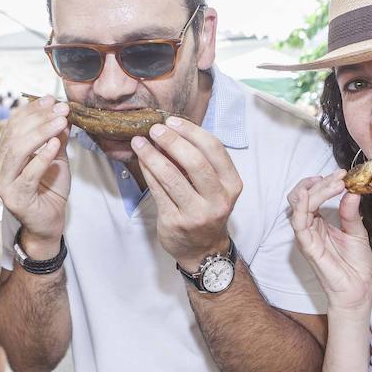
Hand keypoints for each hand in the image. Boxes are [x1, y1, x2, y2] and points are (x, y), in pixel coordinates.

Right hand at [0, 96, 69, 257]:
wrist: (49, 222)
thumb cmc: (50, 189)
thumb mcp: (56, 157)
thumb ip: (56, 137)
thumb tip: (62, 113)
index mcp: (3, 153)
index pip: (13, 125)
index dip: (32, 110)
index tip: (51, 99)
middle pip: (14, 134)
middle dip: (39, 118)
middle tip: (61, 109)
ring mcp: (3, 183)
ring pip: (18, 150)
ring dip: (41, 133)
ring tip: (61, 122)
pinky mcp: (15, 198)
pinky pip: (28, 173)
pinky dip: (42, 157)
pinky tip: (55, 145)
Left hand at [131, 117, 241, 270]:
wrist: (203, 250)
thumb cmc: (207, 209)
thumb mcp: (214, 187)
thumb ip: (199, 161)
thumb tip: (171, 131)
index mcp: (232, 185)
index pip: (215, 149)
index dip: (192, 132)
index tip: (172, 121)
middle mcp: (218, 199)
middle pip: (195, 162)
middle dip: (172, 141)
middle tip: (155, 129)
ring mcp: (197, 213)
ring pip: (172, 176)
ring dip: (152, 155)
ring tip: (139, 142)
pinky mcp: (175, 221)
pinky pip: (158, 190)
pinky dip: (147, 171)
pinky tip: (141, 159)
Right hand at [287, 171, 371, 315]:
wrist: (357, 289)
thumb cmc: (355, 264)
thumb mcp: (357, 232)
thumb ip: (350, 212)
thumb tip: (352, 191)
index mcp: (318, 223)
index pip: (311, 196)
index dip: (323, 182)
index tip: (342, 175)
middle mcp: (309, 227)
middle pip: (300, 196)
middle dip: (317, 182)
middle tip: (339, 177)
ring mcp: (306, 236)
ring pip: (299, 204)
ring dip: (316, 189)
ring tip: (335, 183)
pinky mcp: (307, 245)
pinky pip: (299, 222)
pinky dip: (305, 205)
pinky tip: (317, 195)